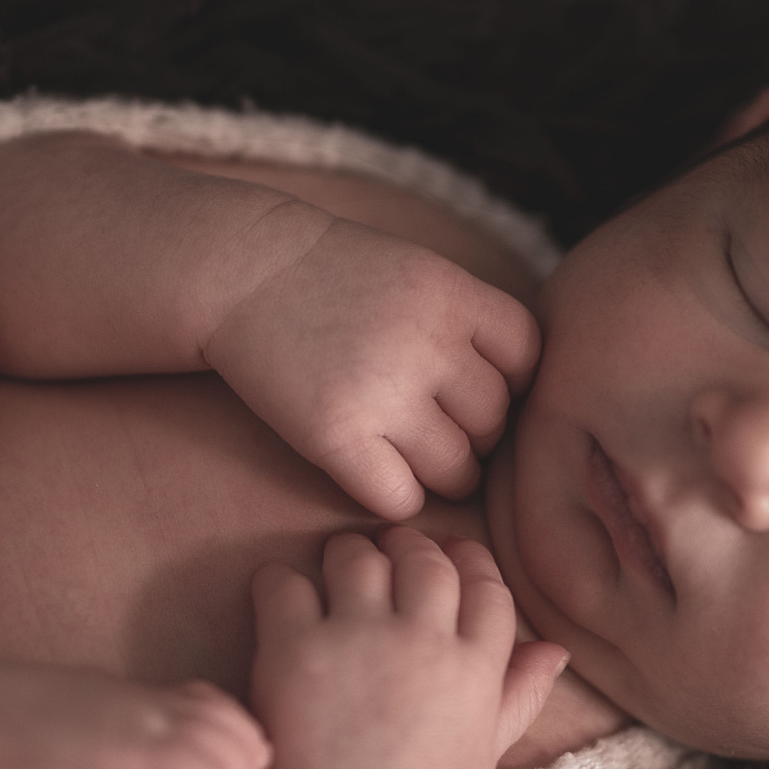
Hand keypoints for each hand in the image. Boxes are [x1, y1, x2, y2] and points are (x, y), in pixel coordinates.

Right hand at [205, 211, 539, 520]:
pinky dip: (397, 497)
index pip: (528, 360)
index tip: (476, 386)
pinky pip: (401, 498)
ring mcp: (380, 391)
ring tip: (414, 457)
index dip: (511, 382)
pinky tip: (377, 474)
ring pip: (457, 469)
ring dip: (444, 474)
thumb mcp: (417, 271)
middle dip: (475, 434)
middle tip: (439, 429)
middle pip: (494, 420)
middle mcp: (425, 342)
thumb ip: (469, 320)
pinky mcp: (334, 435)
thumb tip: (523, 394)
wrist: (240, 269)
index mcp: (451, 293)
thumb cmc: (334, 276)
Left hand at [245, 527, 568, 768]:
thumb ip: (519, 695)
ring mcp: (357, 640)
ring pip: (357, 556)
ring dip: (348, 555)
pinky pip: (285, 582)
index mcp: (473, 670)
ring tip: (339, 572)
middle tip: (390, 552)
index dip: (468, 561)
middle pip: (425, 559)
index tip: (451, 556)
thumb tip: (555, 649)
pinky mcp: (294, 647)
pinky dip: (280, 583)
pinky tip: (285, 601)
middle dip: (408, 546)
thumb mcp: (482, 755)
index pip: (485, 586)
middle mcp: (421, 643)